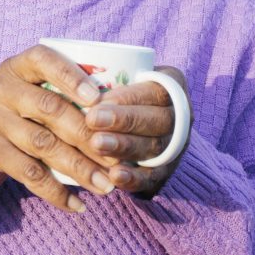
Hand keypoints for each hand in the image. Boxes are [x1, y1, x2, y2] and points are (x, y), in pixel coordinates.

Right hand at [0, 45, 123, 212]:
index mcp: (16, 67)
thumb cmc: (15, 118)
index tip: (99, 99)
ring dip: (79, 167)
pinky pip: (28, 173)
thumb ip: (60, 95)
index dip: (71, 76)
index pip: (44, 60)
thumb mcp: (28, 96)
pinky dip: (56, 192)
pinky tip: (77, 204)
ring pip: (43, 143)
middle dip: (88, 135)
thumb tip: (117, 115)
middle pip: (50, 107)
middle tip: (117, 158)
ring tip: (105, 186)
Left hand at [82, 66, 188, 197]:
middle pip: (157, 119)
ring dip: (124, 147)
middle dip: (123, 121)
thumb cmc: (120, 92)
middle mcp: (181, 116)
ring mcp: (176, 145)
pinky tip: (114, 176)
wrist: (140, 122)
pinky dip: (134, 178)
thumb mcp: (121, 76)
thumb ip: (104, 77)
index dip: (128, 97)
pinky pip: (153, 177)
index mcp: (172, 86)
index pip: (154, 91)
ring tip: (96, 144)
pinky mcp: (165, 171)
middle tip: (91, 120)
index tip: (98, 100)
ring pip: (154, 147)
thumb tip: (74, 82)